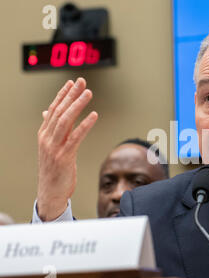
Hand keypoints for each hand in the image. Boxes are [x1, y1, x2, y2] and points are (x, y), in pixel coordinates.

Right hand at [37, 78, 97, 220]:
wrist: (50, 193)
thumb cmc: (53, 170)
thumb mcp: (50, 147)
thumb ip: (51, 129)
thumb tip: (47, 112)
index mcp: (44, 135)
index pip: (53, 109)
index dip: (63, 95)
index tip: (72, 83)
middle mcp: (47, 139)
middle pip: (59, 111)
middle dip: (71, 95)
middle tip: (82, 82)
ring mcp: (54, 148)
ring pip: (65, 121)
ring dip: (77, 105)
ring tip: (88, 93)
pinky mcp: (64, 157)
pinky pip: (75, 137)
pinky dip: (85, 125)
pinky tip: (94, 115)